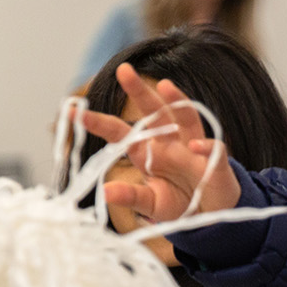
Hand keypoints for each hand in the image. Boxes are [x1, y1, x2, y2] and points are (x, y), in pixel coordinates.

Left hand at [79, 64, 240, 220]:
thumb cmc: (179, 204)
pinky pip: (211, 149)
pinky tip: (196, 147)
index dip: (98, 122)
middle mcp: (169, 143)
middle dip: (139, 91)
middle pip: (154, 111)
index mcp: (147, 153)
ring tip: (165, 86)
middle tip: (124, 70)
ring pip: (185, 117)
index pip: (120, 132)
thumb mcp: (151, 204)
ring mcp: (193, 148)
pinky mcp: (214, 162)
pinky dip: (205, 147)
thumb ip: (131, 196)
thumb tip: (105, 192)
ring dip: (177, 100)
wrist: (211, 216)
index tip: (72, 112)